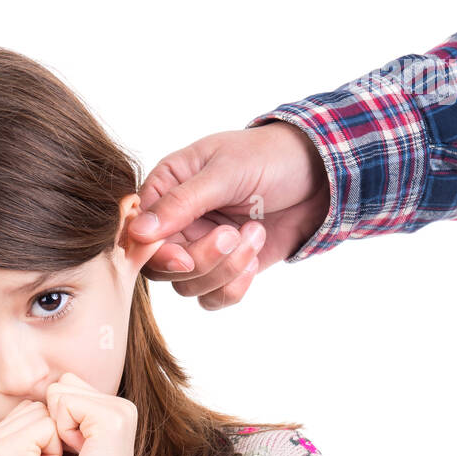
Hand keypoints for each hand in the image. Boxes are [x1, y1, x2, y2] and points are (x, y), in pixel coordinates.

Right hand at [0, 400, 69, 455]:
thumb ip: (31, 437)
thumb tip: (54, 407)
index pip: (26, 413)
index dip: (44, 441)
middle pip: (34, 410)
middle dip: (48, 441)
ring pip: (42, 415)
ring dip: (53, 446)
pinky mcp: (6, 450)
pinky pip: (48, 427)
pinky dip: (55, 452)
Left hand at [44, 372, 135, 455]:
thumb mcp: (68, 450)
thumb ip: (61, 419)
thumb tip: (34, 398)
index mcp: (112, 412)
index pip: (63, 388)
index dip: (51, 420)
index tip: (66, 453)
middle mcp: (120, 406)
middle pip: (60, 386)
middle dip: (51, 420)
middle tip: (70, 454)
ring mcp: (119, 410)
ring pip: (60, 391)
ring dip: (54, 426)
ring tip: (75, 455)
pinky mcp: (111, 419)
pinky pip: (63, 403)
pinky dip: (60, 430)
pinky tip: (78, 453)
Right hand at [126, 122, 329, 307]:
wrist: (317, 175)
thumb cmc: (268, 157)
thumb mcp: (225, 171)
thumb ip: (182, 203)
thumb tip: (139, 232)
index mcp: (166, 188)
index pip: (140, 233)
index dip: (157, 252)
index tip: (184, 255)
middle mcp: (176, 222)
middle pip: (163, 268)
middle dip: (202, 261)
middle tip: (234, 234)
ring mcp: (199, 248)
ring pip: (188, 286)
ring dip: (226, 269)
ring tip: (255, 234)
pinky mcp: (224, 270)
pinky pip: (213, 298)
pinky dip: (235, 286)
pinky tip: (255, 256)